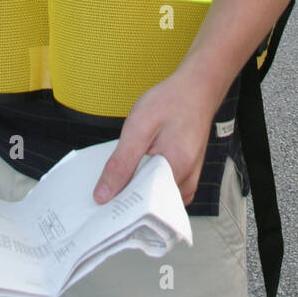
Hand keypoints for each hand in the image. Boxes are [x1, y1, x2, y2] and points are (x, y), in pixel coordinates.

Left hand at [93, 68, 218, 206]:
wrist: (197, 89)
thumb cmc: (171, 101)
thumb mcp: (138, 126)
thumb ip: (121, 163)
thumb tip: (103, 195)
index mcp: (176, 170)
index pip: (142, 207)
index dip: (119, 206)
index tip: (100, 204)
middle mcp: (187, 182)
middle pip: (150, 207)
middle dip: (126, 200)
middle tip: (104, 191)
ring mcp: (189, 180)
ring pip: (156, 200)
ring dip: (137, 192)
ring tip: (120, 178)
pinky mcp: (187, 176)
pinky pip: (163, 191)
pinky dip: (148, 185)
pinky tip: (136, 172)